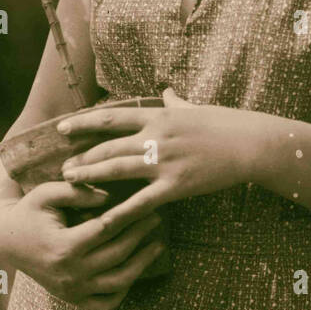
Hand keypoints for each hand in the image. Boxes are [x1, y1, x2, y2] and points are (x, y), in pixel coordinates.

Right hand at [0, 180, 165, 309]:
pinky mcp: (73, 300)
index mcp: (63, 247)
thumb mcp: (47, 193)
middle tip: (157, 217)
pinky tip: (134, 271)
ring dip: (142, 263)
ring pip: (118, 282)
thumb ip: (77, 191)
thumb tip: (109, 197)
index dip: (131, 215)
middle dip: (141, 234)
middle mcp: (69, 274)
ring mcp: (72, 291)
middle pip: (117, 254)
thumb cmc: (30, 211)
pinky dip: (123, 291)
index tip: (149, 204)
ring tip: (157, 245)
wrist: (8, 241)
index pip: (107, 229)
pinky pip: (105, 304)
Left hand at [57, 88, 258, 231]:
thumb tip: (166, 90)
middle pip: (109, 146)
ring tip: (70, 182)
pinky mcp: (176, 185)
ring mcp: (164, 162)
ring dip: (91, 175)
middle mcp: (156, 137)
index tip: (63, 128)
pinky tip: (104, 219)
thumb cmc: (224, 124)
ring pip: (118, 169)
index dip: (84, 123)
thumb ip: (175, 101)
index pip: (112, 118)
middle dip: (82, 157)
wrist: (249, 143)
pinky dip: (122, 210)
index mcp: (158, 116)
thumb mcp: (195, 108)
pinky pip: (142, 201)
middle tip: (61, 167)